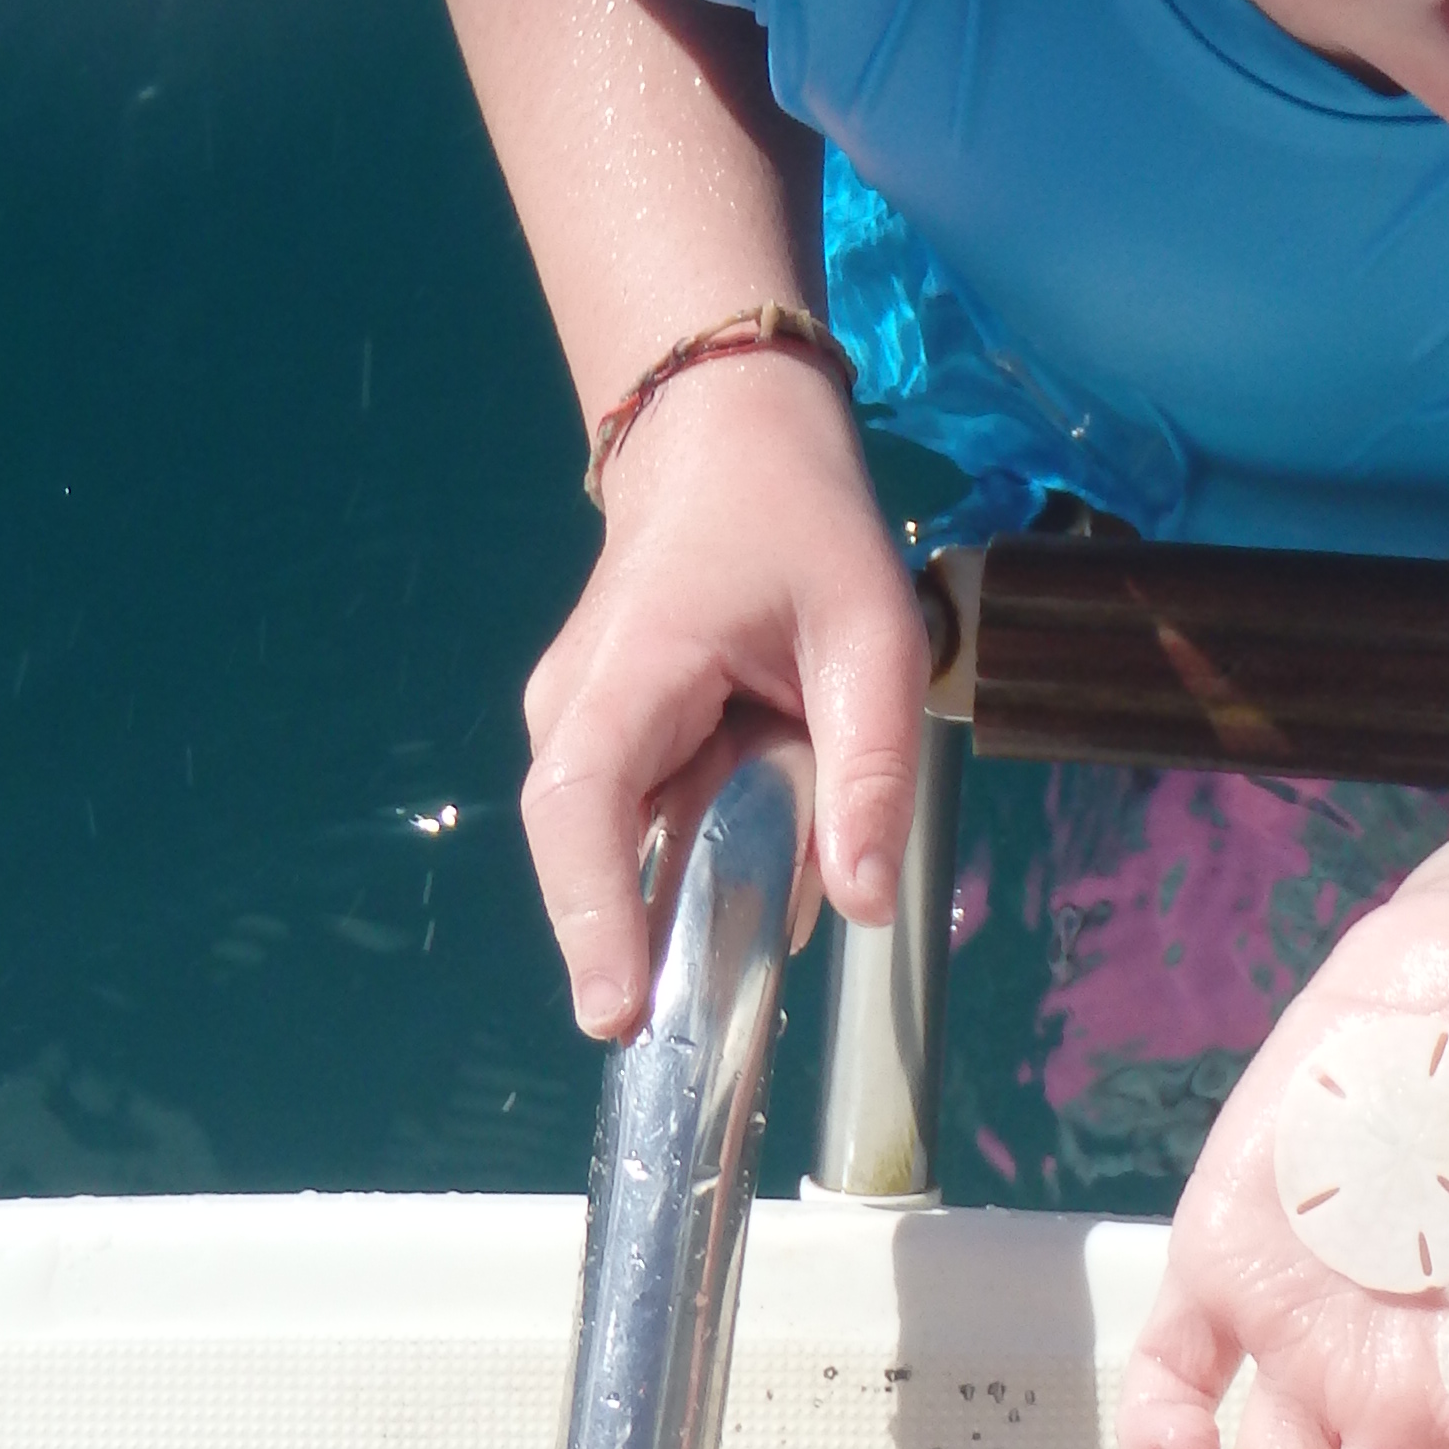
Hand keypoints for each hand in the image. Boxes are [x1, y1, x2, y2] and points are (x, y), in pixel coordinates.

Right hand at [517, 355, 927, 1036]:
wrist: (728, 435)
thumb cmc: (798, 520)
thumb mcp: (871, 632)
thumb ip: (870, 768)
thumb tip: (864, 908)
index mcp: (624, 676)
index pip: (580, 813)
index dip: (593, 919)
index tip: (618, 1014)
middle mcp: (577, 716)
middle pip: (612, 852)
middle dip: (692, 907)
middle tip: (771, 940)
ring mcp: (589, 733)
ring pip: (651, 844)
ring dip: (731, 852)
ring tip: (799, 765)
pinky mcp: (620, 747)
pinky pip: (670, 821)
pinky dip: (730, 832)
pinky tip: (791, 782)